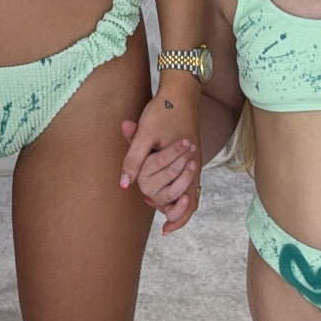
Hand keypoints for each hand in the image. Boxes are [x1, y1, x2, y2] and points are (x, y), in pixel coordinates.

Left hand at [120, 87, 202, 234]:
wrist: (180, 91)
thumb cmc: (163, 111)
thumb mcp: (144, 134)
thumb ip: (134, 159)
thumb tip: (125, 185)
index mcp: (186, 164)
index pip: (188, 202)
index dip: (177, 218)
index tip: (164, 230)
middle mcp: (194, 165)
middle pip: (190, 199)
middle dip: (175, 213)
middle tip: (163, 224)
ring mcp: (195, 159)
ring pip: (190, 189)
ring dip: (176, 201)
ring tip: (160, 209)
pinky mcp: (191, 152)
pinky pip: (188, 177)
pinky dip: (177, 186)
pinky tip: (162, 185)